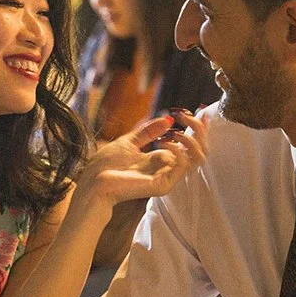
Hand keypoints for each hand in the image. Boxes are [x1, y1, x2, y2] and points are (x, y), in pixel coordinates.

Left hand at [76, 111, 208, 207]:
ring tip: (176, 130)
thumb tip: (167, 119)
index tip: (201, 111)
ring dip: (190, 139)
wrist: (93, 183)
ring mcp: (167, 178)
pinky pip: (183, 165)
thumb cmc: (105, 166)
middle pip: (198, 152)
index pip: (188, 146)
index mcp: (160, 161)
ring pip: (196, 158)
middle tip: (188, 116)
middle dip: (199, 130)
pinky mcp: (163, 185)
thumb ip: (148, 132)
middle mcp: (167, 169)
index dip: (198, 129)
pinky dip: (178, 149)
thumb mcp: (129, 142)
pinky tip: (165, 141)